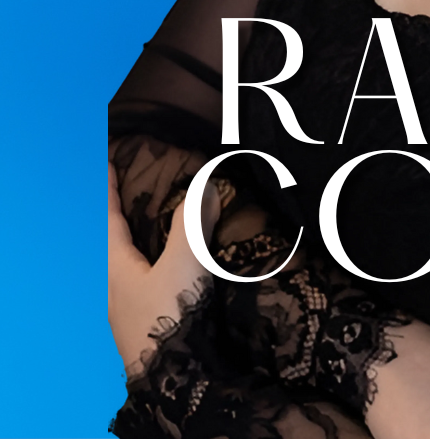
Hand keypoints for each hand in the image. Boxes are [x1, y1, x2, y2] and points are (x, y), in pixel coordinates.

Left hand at [107, 162, 220, 372]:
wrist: (175, 385)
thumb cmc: (169, 321)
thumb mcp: (183, 266)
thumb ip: (192, 223)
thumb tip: (204, 184)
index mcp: (116, 267)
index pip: (108, 218)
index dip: (108, 189)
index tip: (107, 162)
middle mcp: (117, 285)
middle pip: (116, 239)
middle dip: (124, 212)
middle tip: (134, 186)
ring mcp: (131, 308)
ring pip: (132, 260)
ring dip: (141, 237)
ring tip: (158, 218)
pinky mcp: (147, 323)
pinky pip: (147, 277)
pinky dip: (156, 258)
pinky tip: (174, 264)